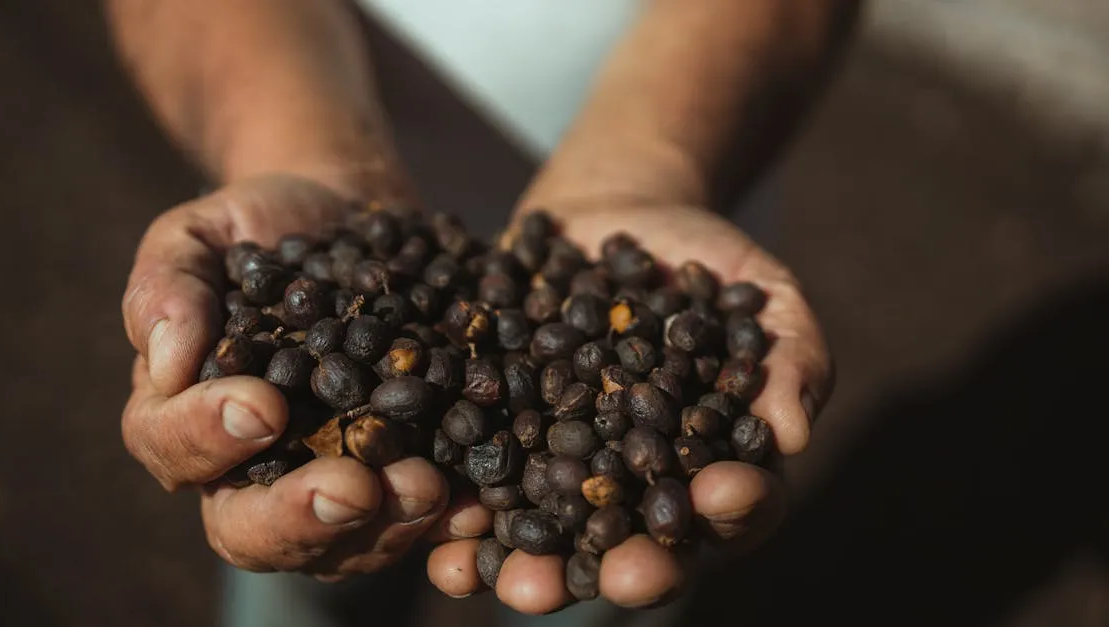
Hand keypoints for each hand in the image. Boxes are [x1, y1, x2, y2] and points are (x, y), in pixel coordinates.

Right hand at [120, 174, 489, 578]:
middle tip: (353, 489)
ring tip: (426, 487)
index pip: (174, 448)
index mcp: (185, 418)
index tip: (264, 406)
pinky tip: (474, 502)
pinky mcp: (397, 477)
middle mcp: (250, 471)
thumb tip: (166, 364)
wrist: (346, 217)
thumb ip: (166, 289)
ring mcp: (328, 483)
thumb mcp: (198, 235)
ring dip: (382, 526)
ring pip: (339, 544)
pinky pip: (414, 522)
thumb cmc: (257, 227)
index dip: (208, 437)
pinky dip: (444, 522)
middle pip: (251, 530)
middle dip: (302, 517)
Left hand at [425, 202, 832, 612]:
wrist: (613, 216)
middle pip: (638, 544)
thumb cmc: (704, 261)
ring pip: (553, 534)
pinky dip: (461, 510)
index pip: (733, 505)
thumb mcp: (762, 295)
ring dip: (534, 565)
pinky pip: (480, 483)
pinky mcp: (499, 439)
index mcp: (709, 466)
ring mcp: (564, 468)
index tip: (719, 496)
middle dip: (628, 568)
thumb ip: (789, 357)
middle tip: (619, 579)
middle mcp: (634, 485)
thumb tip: (793, 434)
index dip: (731, 508)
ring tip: (513, 583)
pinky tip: (442, 529)